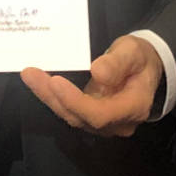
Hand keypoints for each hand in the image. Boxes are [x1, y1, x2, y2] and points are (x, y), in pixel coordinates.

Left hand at [20, 34, 163, 137]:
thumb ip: (118, 63)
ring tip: (30, 75)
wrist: (146, 68)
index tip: (56, 81)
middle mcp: (117, 123)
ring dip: (48, 96)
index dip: (75, 102)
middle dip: (53, 97)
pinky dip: (53, 97)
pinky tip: (38, 81)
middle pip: (80, 117)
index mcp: (133, 107)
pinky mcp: (91, 117)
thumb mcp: (133, 52)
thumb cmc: (140, 58)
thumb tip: (98, 73)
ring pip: (71, 116)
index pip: (100, 114)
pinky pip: (70, 111)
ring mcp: (104, 124)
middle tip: (31, 74)